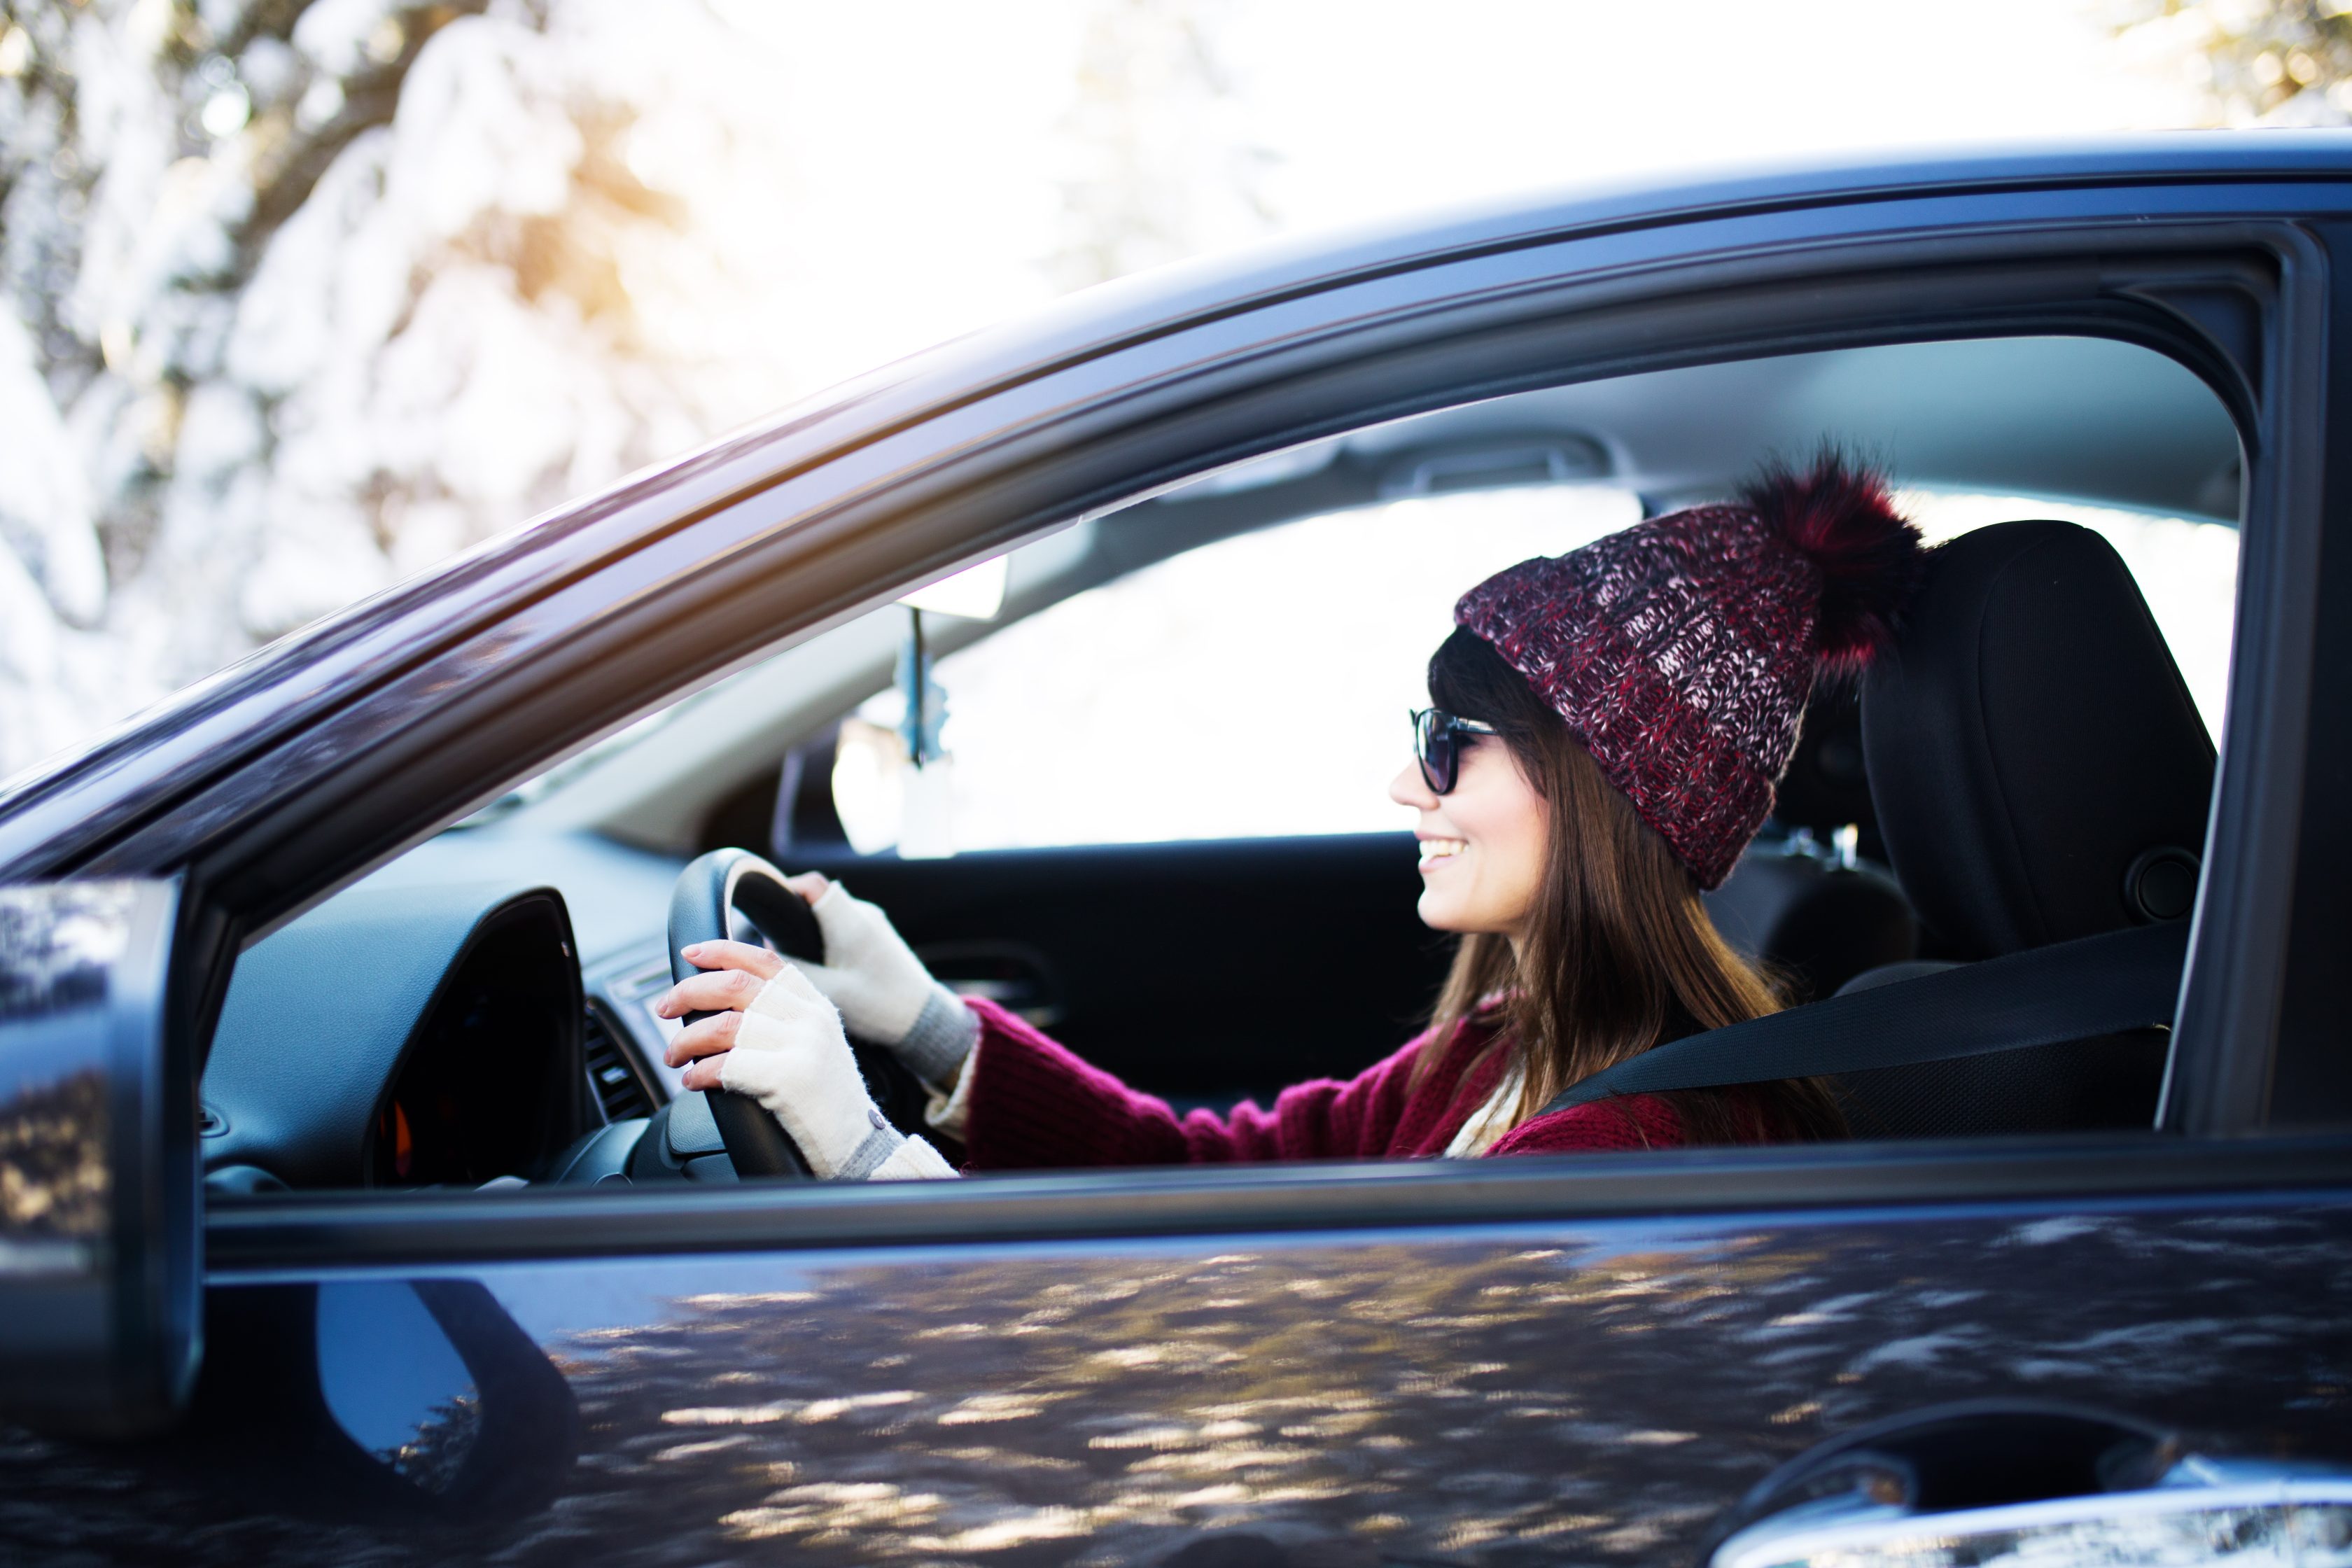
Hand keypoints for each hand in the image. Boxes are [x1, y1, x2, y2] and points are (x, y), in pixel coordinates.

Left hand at [657, 940, 952, 1180]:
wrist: (858, 1144)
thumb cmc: (828, 1100)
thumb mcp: (816, 1043)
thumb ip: (785, 1016)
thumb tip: (728, 996)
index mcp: (815, 1005)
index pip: (764, 961)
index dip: (721, 952)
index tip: (690, 954)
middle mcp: (809, 1019)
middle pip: (735, 986)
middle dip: (689, 993)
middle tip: (666, 1009)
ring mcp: (800, 1047)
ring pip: (723, 1025)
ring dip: (686, 1039)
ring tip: (675, 1057)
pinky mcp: (787, 1079)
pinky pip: (726, 1065)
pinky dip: (699, 1072)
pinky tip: (694, 1080)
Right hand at [778, 874, 976, 1085]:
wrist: (923, 1019)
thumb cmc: (879, 1006)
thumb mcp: (828, 992)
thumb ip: (794, 968)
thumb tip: (768, 951)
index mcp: (851, 923)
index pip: (812, 884)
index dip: (785, 890)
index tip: (767, 913)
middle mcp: (864, 914)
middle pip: (818, 898)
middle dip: (794, 916)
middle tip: (779, 946)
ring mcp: (874, 922)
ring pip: (831, 913)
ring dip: (813, 930)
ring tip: (803, 960)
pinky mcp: (879, 935)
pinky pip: (845, 925)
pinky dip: (830, 939)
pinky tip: (827, 967)